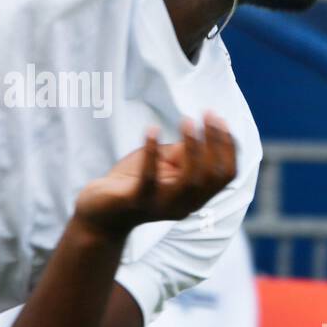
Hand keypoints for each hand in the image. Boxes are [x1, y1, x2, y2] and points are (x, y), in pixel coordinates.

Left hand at [75, 112, 236, 238]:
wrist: (99, 213)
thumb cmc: (134, 182)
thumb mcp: (163, 165)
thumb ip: (182, 153)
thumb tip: (202, 129)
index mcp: (194, 196)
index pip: (226, 175)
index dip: (228, 147)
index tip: (218, 118)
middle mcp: (184, 205)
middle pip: (212, 177)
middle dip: (214, 143)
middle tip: (206, 114)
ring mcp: (161, 206)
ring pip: (189, 181)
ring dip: (193, 148)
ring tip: (187, 120)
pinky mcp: (136, 202)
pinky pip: (149, 179)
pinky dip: (151, 152)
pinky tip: (151, 129)